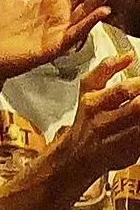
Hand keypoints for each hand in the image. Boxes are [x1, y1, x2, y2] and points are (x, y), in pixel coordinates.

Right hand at [67, 54, 139, 180]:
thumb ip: (106, 69)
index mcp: (92, 99)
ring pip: (139, 124)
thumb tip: (129, 55)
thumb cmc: (88, 117)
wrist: (77, 154)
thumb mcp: (89, 88)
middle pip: (137, 108)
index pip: (123, 89)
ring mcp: (114, 137)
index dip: (139, 84)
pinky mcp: (125, 151)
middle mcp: (101, 119)